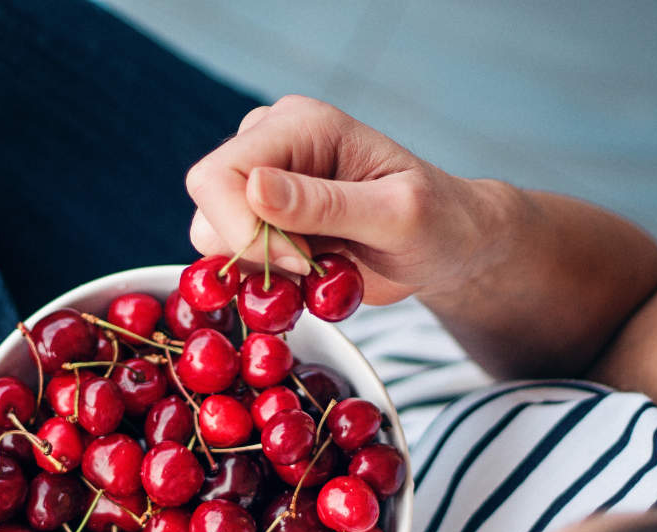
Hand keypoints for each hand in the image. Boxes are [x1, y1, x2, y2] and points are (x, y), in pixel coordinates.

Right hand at [184, 95, 503, 305]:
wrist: (449, 245)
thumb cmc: (438, 222)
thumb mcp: (396, 215)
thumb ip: (326, 204)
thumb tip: (255, 187)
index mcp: (300, 125)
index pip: (219, 176)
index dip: (247, 231)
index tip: (303, 262)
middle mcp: (270, 144)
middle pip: (208, 207)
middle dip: (255, 253)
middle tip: (314, 268)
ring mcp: (261, 183)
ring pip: (213, 239)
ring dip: (263, 270)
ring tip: (321, 268)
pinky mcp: (262, 220)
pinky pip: (233, 259)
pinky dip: (267, 281)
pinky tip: (312, 274)